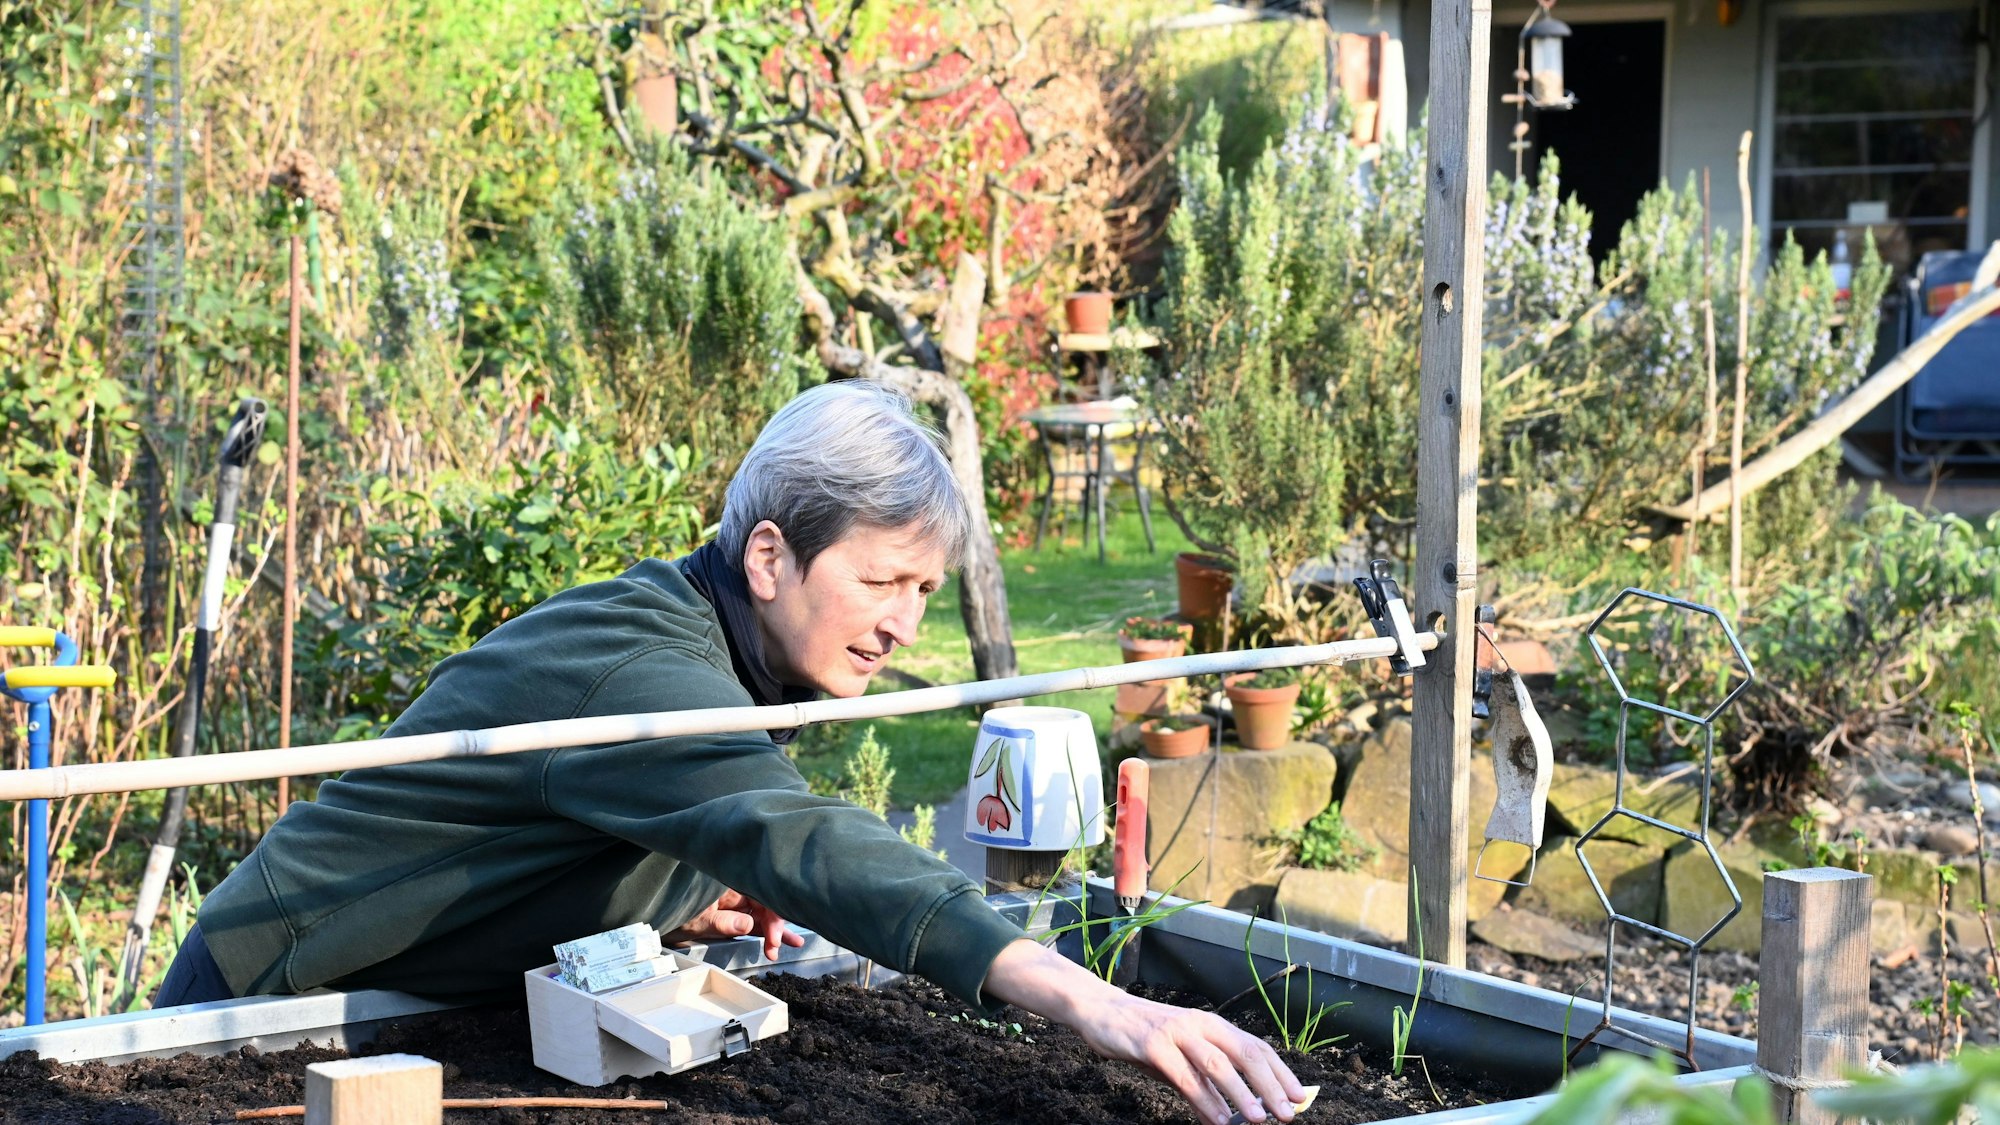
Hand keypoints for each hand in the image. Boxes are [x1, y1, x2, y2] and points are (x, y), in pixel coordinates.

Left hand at [663, 888, 806, 960]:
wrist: (652, 917)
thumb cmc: (671, 909)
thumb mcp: (696, 918)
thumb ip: (723, 922)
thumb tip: (748, 923)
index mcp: (728, 881)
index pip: (761, 894)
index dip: (772, 916)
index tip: (773, 938)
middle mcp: (734, 888)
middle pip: (765, 903)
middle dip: (775, 926)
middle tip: (777, 947)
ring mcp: (733, 902)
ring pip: (762, 914)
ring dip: (775, 931)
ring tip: (795, 944)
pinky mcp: (730, 914)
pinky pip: (752, 922)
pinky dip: (764, 933)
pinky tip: (777, 942)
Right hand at [1078, 991, 1305, 1124]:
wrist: (1099, 1011)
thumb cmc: (1143, 1038)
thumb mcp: (1179, 1063)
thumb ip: (1204, 1087)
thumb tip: (1228, 1118)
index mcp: (1212, 1025)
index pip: (1255, 1048)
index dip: (1280, 1073)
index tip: (1298, 1097)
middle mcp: (1199, 1024)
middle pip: (1245, 1054)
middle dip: (1270, 1085)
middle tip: (1287, 1114)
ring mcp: (1176, 1032)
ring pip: (1218, 1064)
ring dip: (1241, 1094)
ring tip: (1258, 1119)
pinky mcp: (1153, 1044)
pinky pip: (1184, 1075)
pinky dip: (1203, 1099)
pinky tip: (1217, 1120)